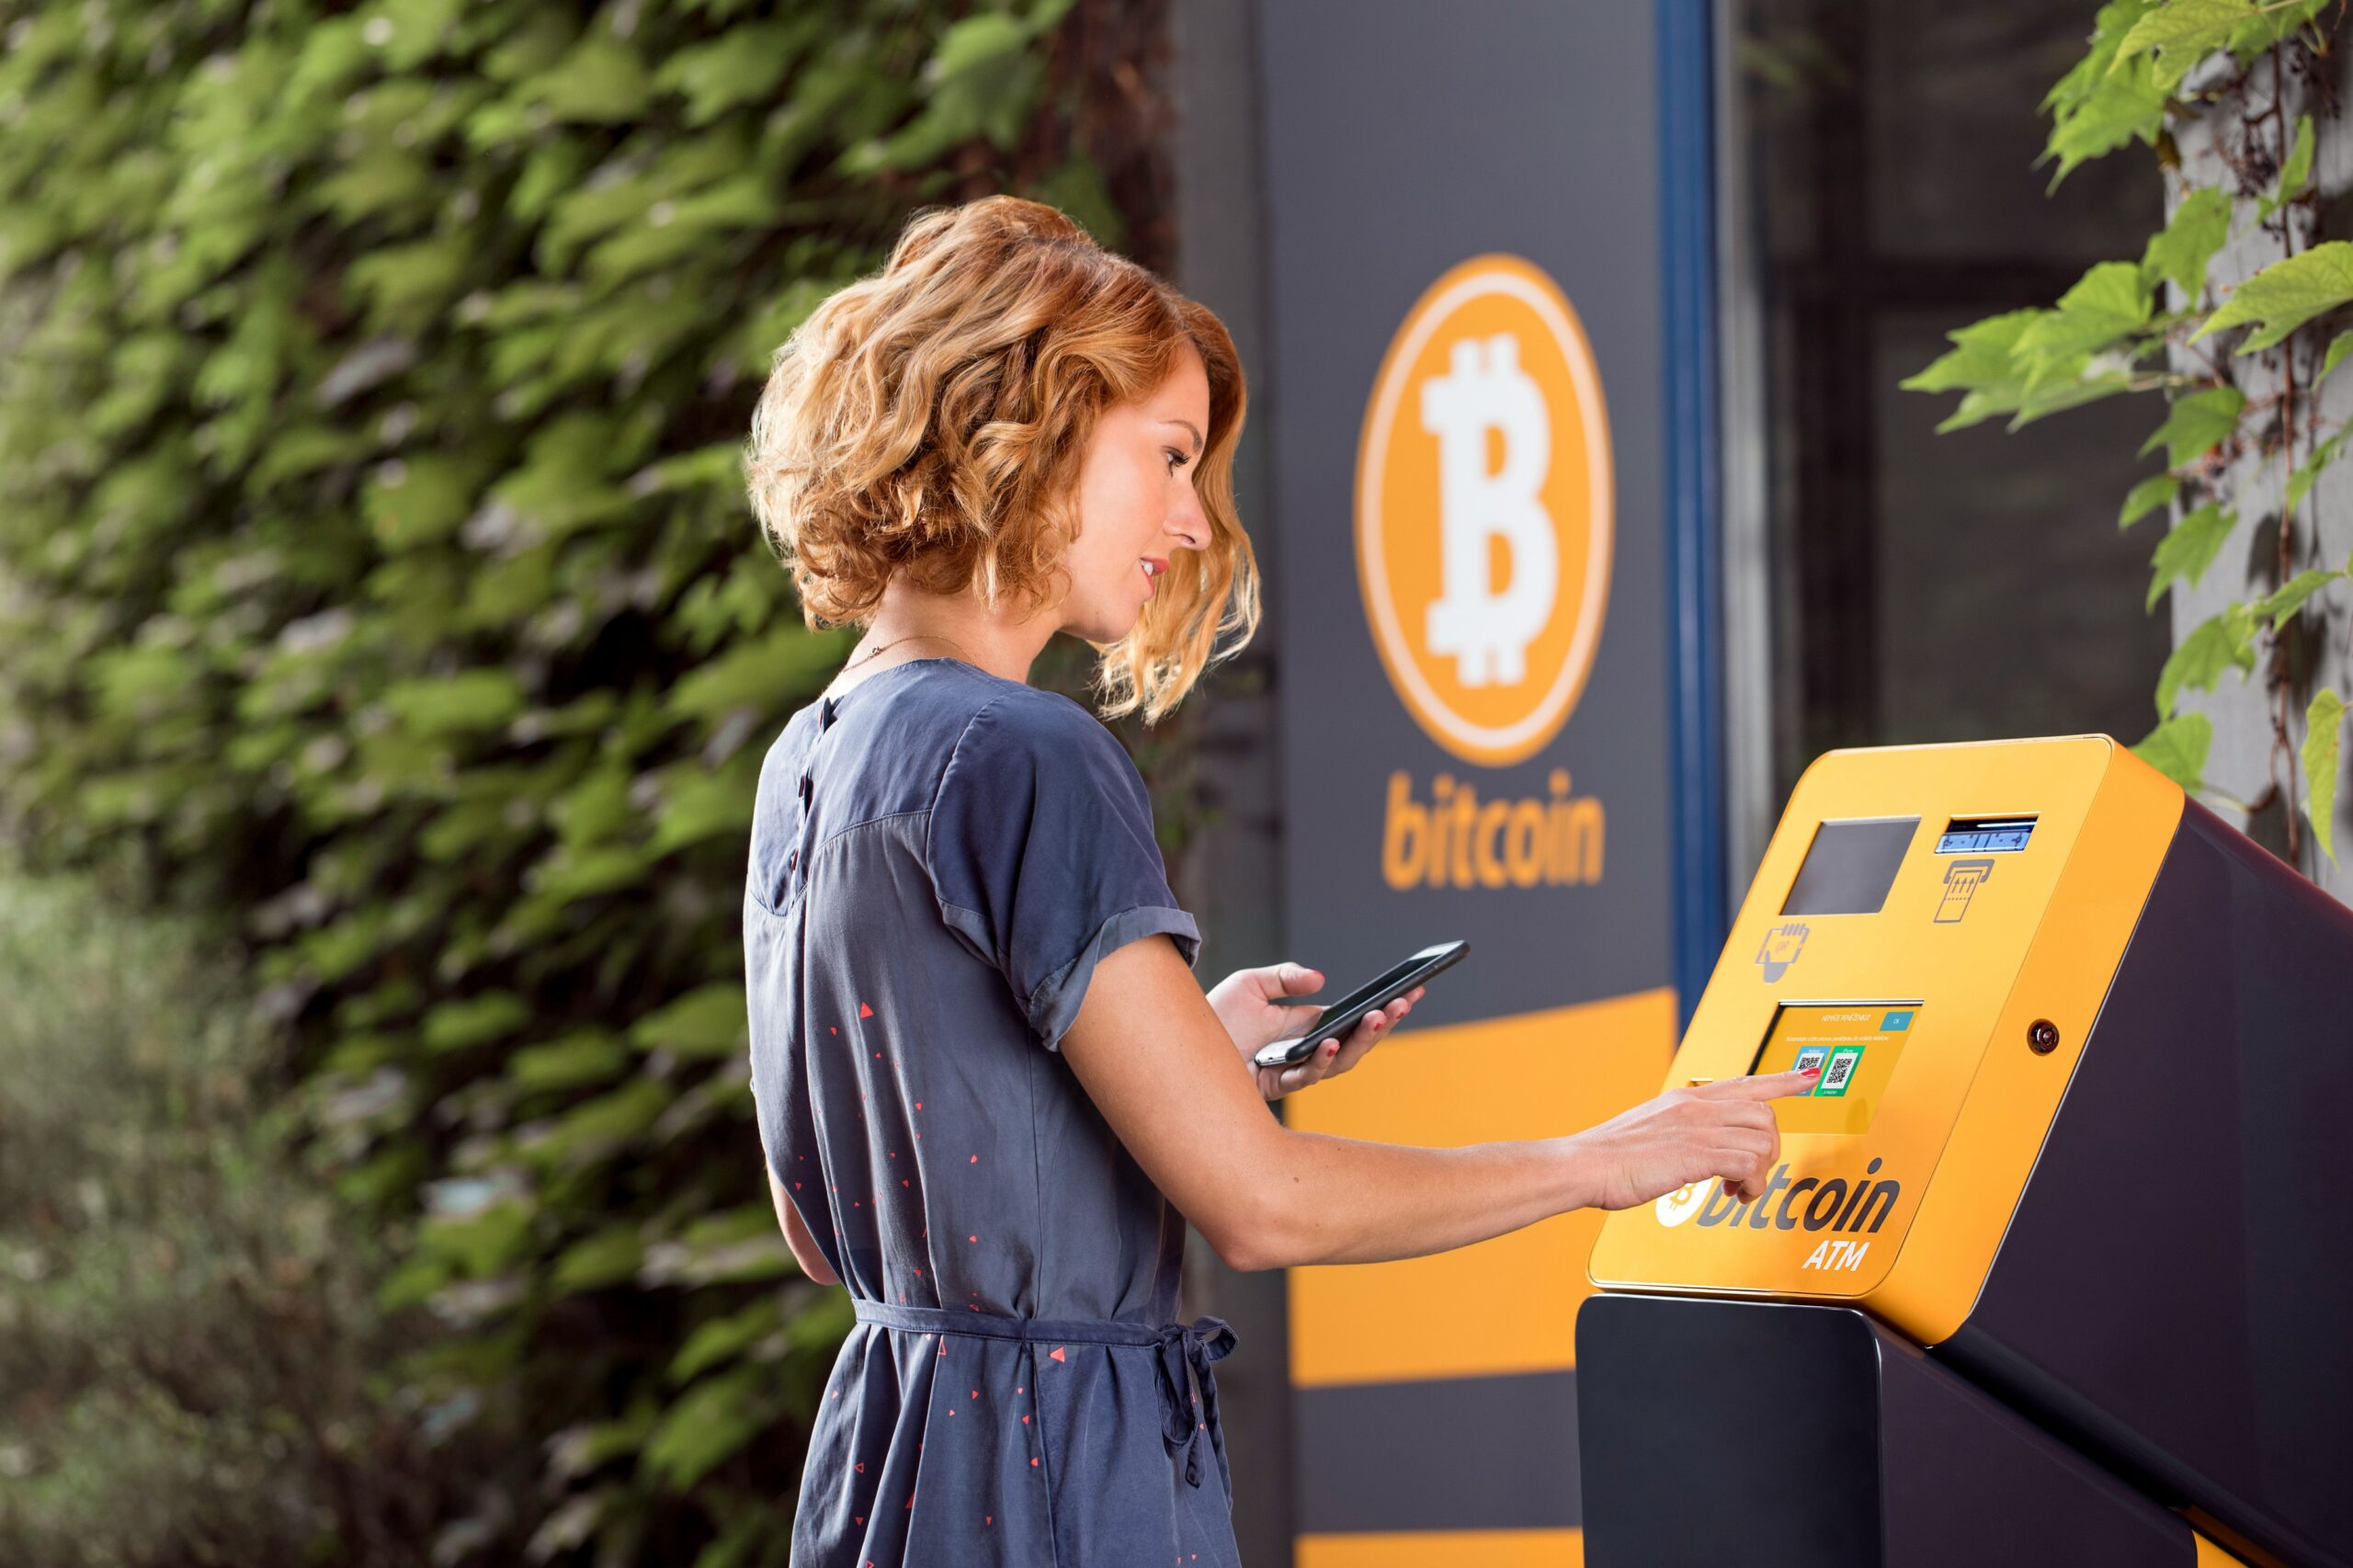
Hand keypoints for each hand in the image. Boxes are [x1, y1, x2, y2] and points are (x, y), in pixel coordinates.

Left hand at [1205, 962, 1424, 1100]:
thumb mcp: (1252, 984)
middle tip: (1405, 1002)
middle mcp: (1307, 1050)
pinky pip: (1306, 1076)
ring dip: (1361, 1041)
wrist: (1177, 1045)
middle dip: (1384, 1024)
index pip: (1356, 1018)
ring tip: (1378, 1017)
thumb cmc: (1215, 1016)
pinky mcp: (1276, 1085)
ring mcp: (1294, 1070)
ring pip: (1340, 1062)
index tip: (1413, 989)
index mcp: (1308, 1026)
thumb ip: (1286, 978)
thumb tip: (1321, 981)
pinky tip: (1328, 1041)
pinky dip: (1320, 1059)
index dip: (1385, 1006)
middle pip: (1357, 1042)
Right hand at [1567, 1069, 1821, 1208]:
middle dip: (1769, 1147)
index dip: (1782, 1080)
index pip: (1745, 1082)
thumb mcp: (1649, 1131)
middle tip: (1751, 1172)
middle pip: (1764, 1113)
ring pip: (1763, 1138)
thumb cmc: (1608, 1157)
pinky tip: (1734, 1194)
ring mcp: (1697, 1127)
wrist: (1583, 1165)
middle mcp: (1696, 1106)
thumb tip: (1695, 1148)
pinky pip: (1750, 1164)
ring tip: (1738, 1188)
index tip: (1807, 1077)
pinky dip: (1751, 1184)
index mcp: (1685, 1099)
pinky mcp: (1697, 1152)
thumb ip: (1679, 1132)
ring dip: (1761, 1170)